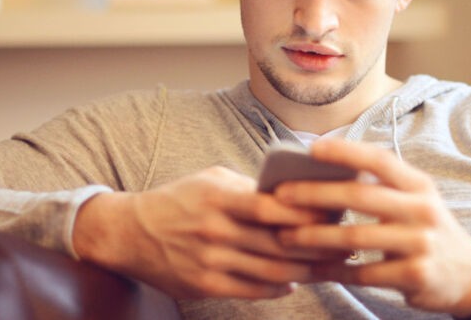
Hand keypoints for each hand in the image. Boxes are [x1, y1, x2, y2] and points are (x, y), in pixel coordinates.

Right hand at [72, 166, 331, 298]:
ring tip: (325, 267)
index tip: (333, 212)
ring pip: (271, 271)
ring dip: (304, 271)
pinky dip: (278, 288)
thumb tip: (295, 195)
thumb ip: (249, 187)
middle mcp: (214, 230)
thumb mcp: (210, 180)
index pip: (271, 206)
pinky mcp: (204, 285)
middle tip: (342, 246)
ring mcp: (209, 261)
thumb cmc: (178, 200)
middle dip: (316, 247)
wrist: (128, 232)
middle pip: (278, 244)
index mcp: (219, 198)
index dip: (307, 212)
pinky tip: (292, 281)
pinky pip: (252, 291)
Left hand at [273, 139, 470, 316]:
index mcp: (419, 185)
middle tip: (281, 196)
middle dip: (315, 194)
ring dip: (314, 237)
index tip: (311, 149)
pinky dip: (334, 270)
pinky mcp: (415, 275)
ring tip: (285, 237)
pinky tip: (313, 269)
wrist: (470, 276)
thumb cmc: (427, 230)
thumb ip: (381, 186)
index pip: (379, 159)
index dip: (345, 151)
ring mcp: (420, 243)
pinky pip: (364, 272)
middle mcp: (422, 209)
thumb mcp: (416, 200)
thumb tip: (324, 170)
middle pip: (359, 195)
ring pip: (355, 237)